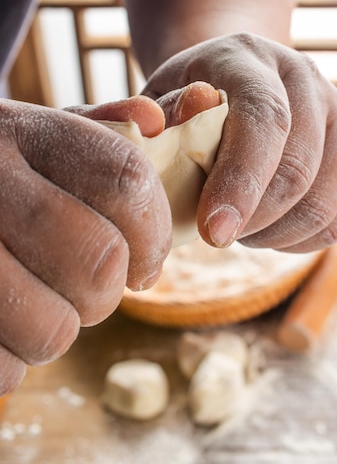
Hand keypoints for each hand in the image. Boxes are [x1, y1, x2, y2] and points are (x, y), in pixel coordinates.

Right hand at [0, 97, 170, 394]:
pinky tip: (6, 320)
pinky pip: (6, 366)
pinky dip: (16, 358)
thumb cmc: (3, 169)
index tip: (149, 261)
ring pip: (53, 326)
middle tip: (94, 286)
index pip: (126, 178)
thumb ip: (110, 127)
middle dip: (111, 288)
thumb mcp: (45, 135)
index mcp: (27, 131)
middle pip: (99, 258)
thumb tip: (177, 111)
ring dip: (63, 327)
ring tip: (45, 301)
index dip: (155, 231)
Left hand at [143, 32, 336, 252]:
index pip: (263, 118)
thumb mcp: (158, 99)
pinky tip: (270, 229)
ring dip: (276, 234)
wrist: (238, 78)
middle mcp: (304, 76)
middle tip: (217, 234)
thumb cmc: (189, 99)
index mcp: (247, 57)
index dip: (241, 180)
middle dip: (255, 220)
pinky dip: (304, 240)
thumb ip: (151, 120)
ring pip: (325, 200)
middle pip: (299, 167)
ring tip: (241, 227)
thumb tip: (156, 136)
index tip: (213, 233)